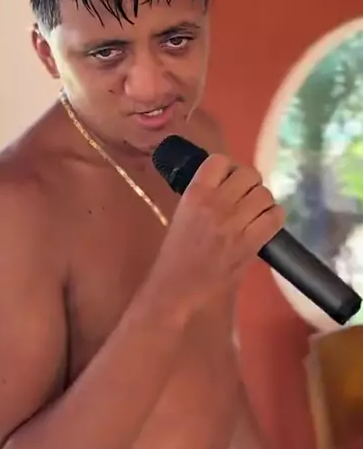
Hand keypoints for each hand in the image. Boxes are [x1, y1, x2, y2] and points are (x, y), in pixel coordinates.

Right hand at [154, 153, 284, 317]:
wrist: (177, 288)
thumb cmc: (175, 253)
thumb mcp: (183, 214)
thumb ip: (204, 196)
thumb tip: (228, 184)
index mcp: (195, 194)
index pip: (220, 161)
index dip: (229, 168)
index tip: (228, 179)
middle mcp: (216, 203)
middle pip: (249, 174)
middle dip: (250, 184)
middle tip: (245, 197)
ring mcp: (235, 224)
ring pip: (264, 194)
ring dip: (263, 201)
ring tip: (255, 212)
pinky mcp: (250, 244)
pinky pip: (274, 218)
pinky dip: (274, 218)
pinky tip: (265, 224)